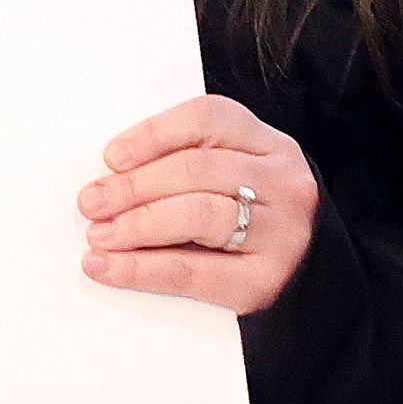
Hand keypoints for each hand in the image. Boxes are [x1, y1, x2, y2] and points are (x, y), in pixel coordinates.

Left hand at [79, 94, 318, 314]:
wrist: (311, 284)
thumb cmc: (257, 224)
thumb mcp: (238, 180)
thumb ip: (192, 165)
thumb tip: (113, 174)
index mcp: (272, 146)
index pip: (209, 119)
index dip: (154, 133)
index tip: (112, 156)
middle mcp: (283, 183)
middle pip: (198, 169)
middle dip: (135, 185)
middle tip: (92, 201)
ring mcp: (280, 232)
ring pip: (197, 214)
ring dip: (136, 224)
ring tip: (99, 235)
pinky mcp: (264, 281)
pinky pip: (192, 271)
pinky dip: (141, 269)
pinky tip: (108, 267)